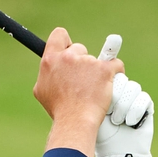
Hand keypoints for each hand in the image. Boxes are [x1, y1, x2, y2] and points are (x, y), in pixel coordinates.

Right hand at [34, 29, 123, 156]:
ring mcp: (87, 62)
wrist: (75, 121)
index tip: (69, 51)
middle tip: (82, 79)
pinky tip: (110, 82)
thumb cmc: (59, 109)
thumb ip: (47, 74)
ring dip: (97, 71)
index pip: (59, 35)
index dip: (66, 42)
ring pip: (96, 60)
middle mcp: (67, 57)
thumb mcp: (42, 90)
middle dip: (82, 62)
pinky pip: (115, 64)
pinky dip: (115, 72)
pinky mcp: (103, 69)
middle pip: (79, 48)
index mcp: (50, 60)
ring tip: (93, 90)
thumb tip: (52, 68)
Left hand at [95, 73, 154, 156]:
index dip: (106, 88)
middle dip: (114, 98)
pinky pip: (143, 98)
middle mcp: (120, 90)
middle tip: (108, 113)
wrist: (117, 151)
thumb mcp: (92, 112)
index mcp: (104, 89)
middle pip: (121, 79)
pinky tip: (130, 123)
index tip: (101, 105)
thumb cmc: (101, 133)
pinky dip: (135, 111)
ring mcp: (133, 96)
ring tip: (117, 121)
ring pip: (132, 87)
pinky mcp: (146, 104)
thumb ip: (93, 94)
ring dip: (123, 106)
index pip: (108, 75)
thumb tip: (92, 74)